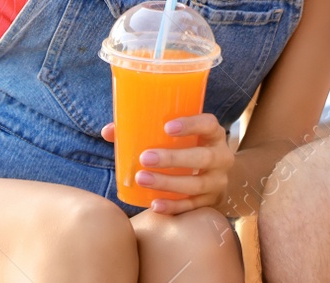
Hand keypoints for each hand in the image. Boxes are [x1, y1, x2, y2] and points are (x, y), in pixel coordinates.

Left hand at [100, 114, 234, 214]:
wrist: (216, 176)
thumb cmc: (188, 148)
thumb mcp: (179, 137)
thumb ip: (144, 130)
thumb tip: (108, 131)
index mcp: (213, 134)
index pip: (208, 124)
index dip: (191, 124)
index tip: (167, 127)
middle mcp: (221, 156)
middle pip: (202, 157)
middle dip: (173, 159)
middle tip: (145, 158)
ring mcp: (218, 181)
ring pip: (196, 184)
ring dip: (168, 183)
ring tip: (142, 179)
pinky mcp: (212, 202)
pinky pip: (193, 206)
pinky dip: (173, 206)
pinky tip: (154, 204)